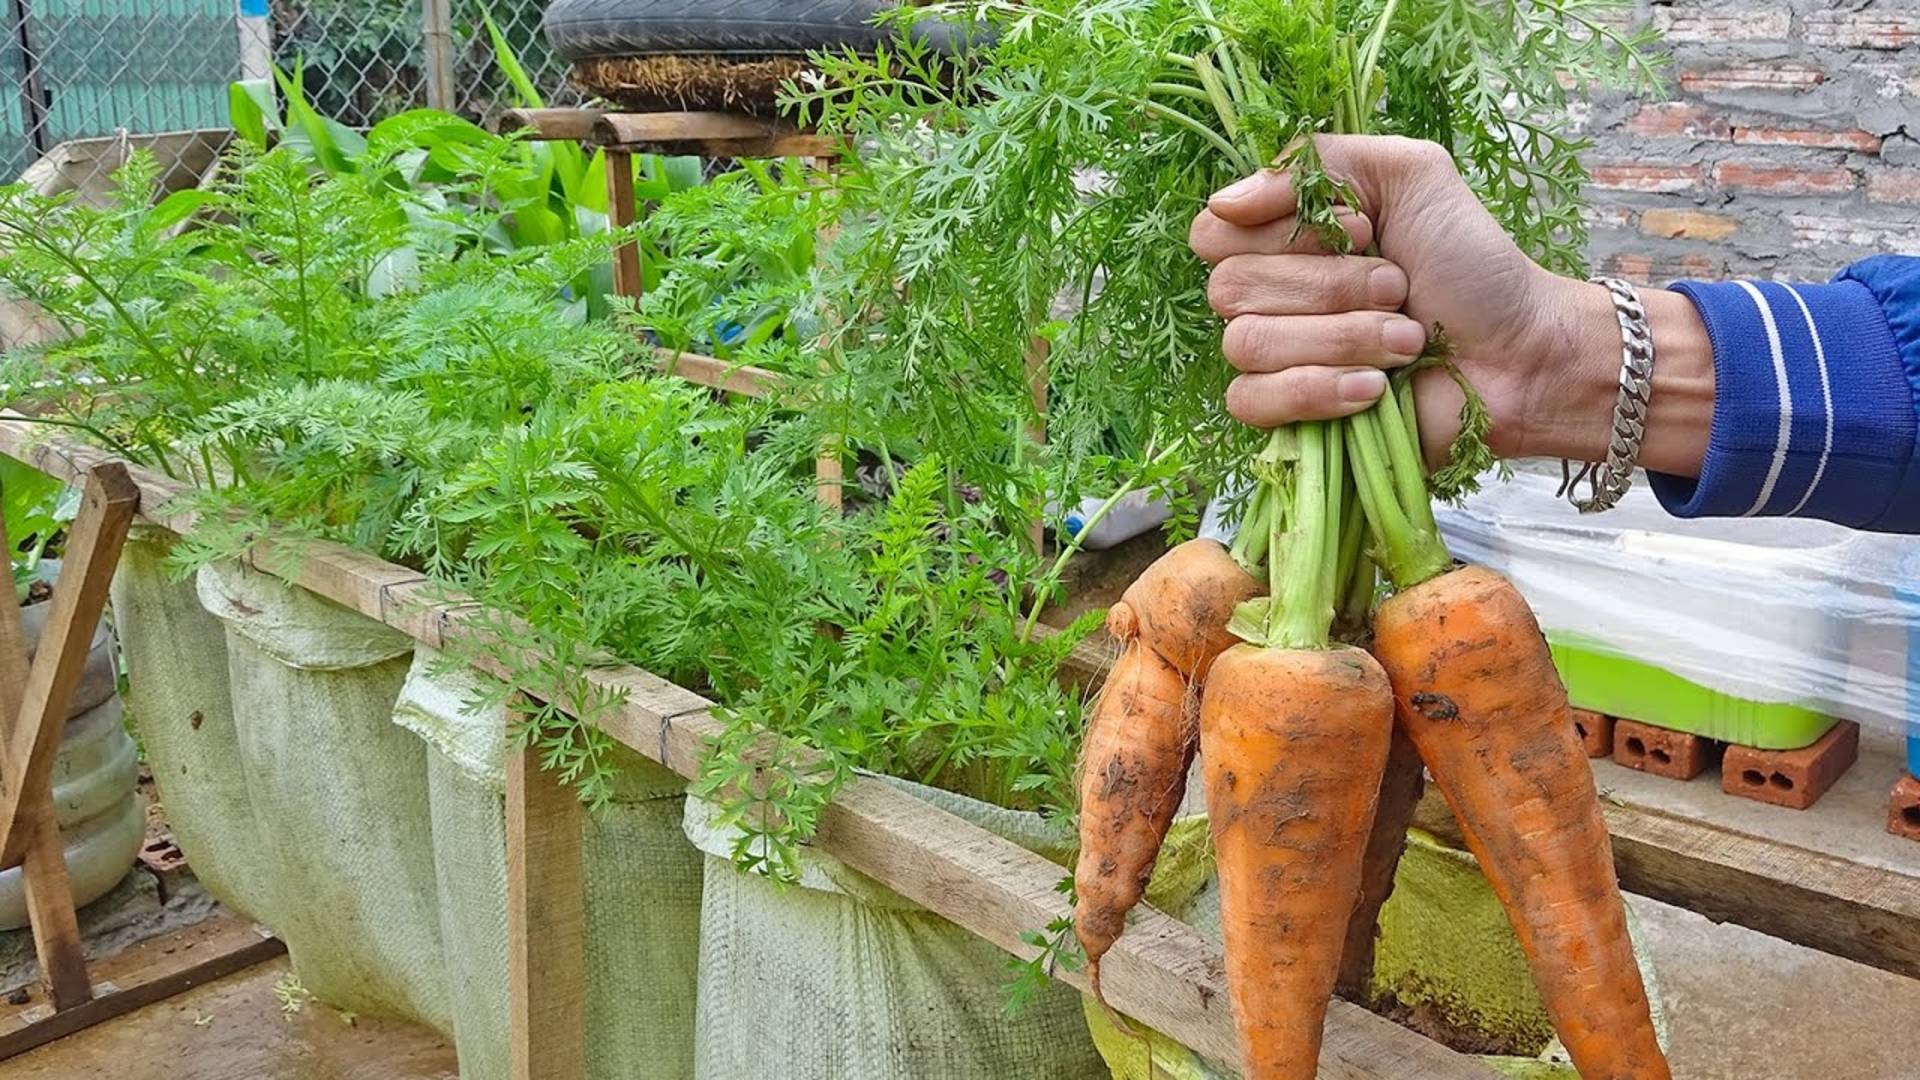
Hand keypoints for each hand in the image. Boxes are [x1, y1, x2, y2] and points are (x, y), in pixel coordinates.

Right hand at [1189, 135, 1711, 475]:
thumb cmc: (1472, 265)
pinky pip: (1252, 402)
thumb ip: (1318, 161)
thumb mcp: (1411, 174)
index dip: (1281, 232)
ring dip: (1341, 338)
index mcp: (1287, 239)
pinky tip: (1373, 391)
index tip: (1360, 229)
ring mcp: (1276, 361)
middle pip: (1230, 288)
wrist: (1522, 352)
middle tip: (1399, 288)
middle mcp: (1270, 298)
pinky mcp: (1290, 420)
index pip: (1213, 231)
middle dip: (1329, 287)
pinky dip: (1316, 390)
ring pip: (1247, 344)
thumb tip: (1224, 200)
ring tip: (1407, 341)